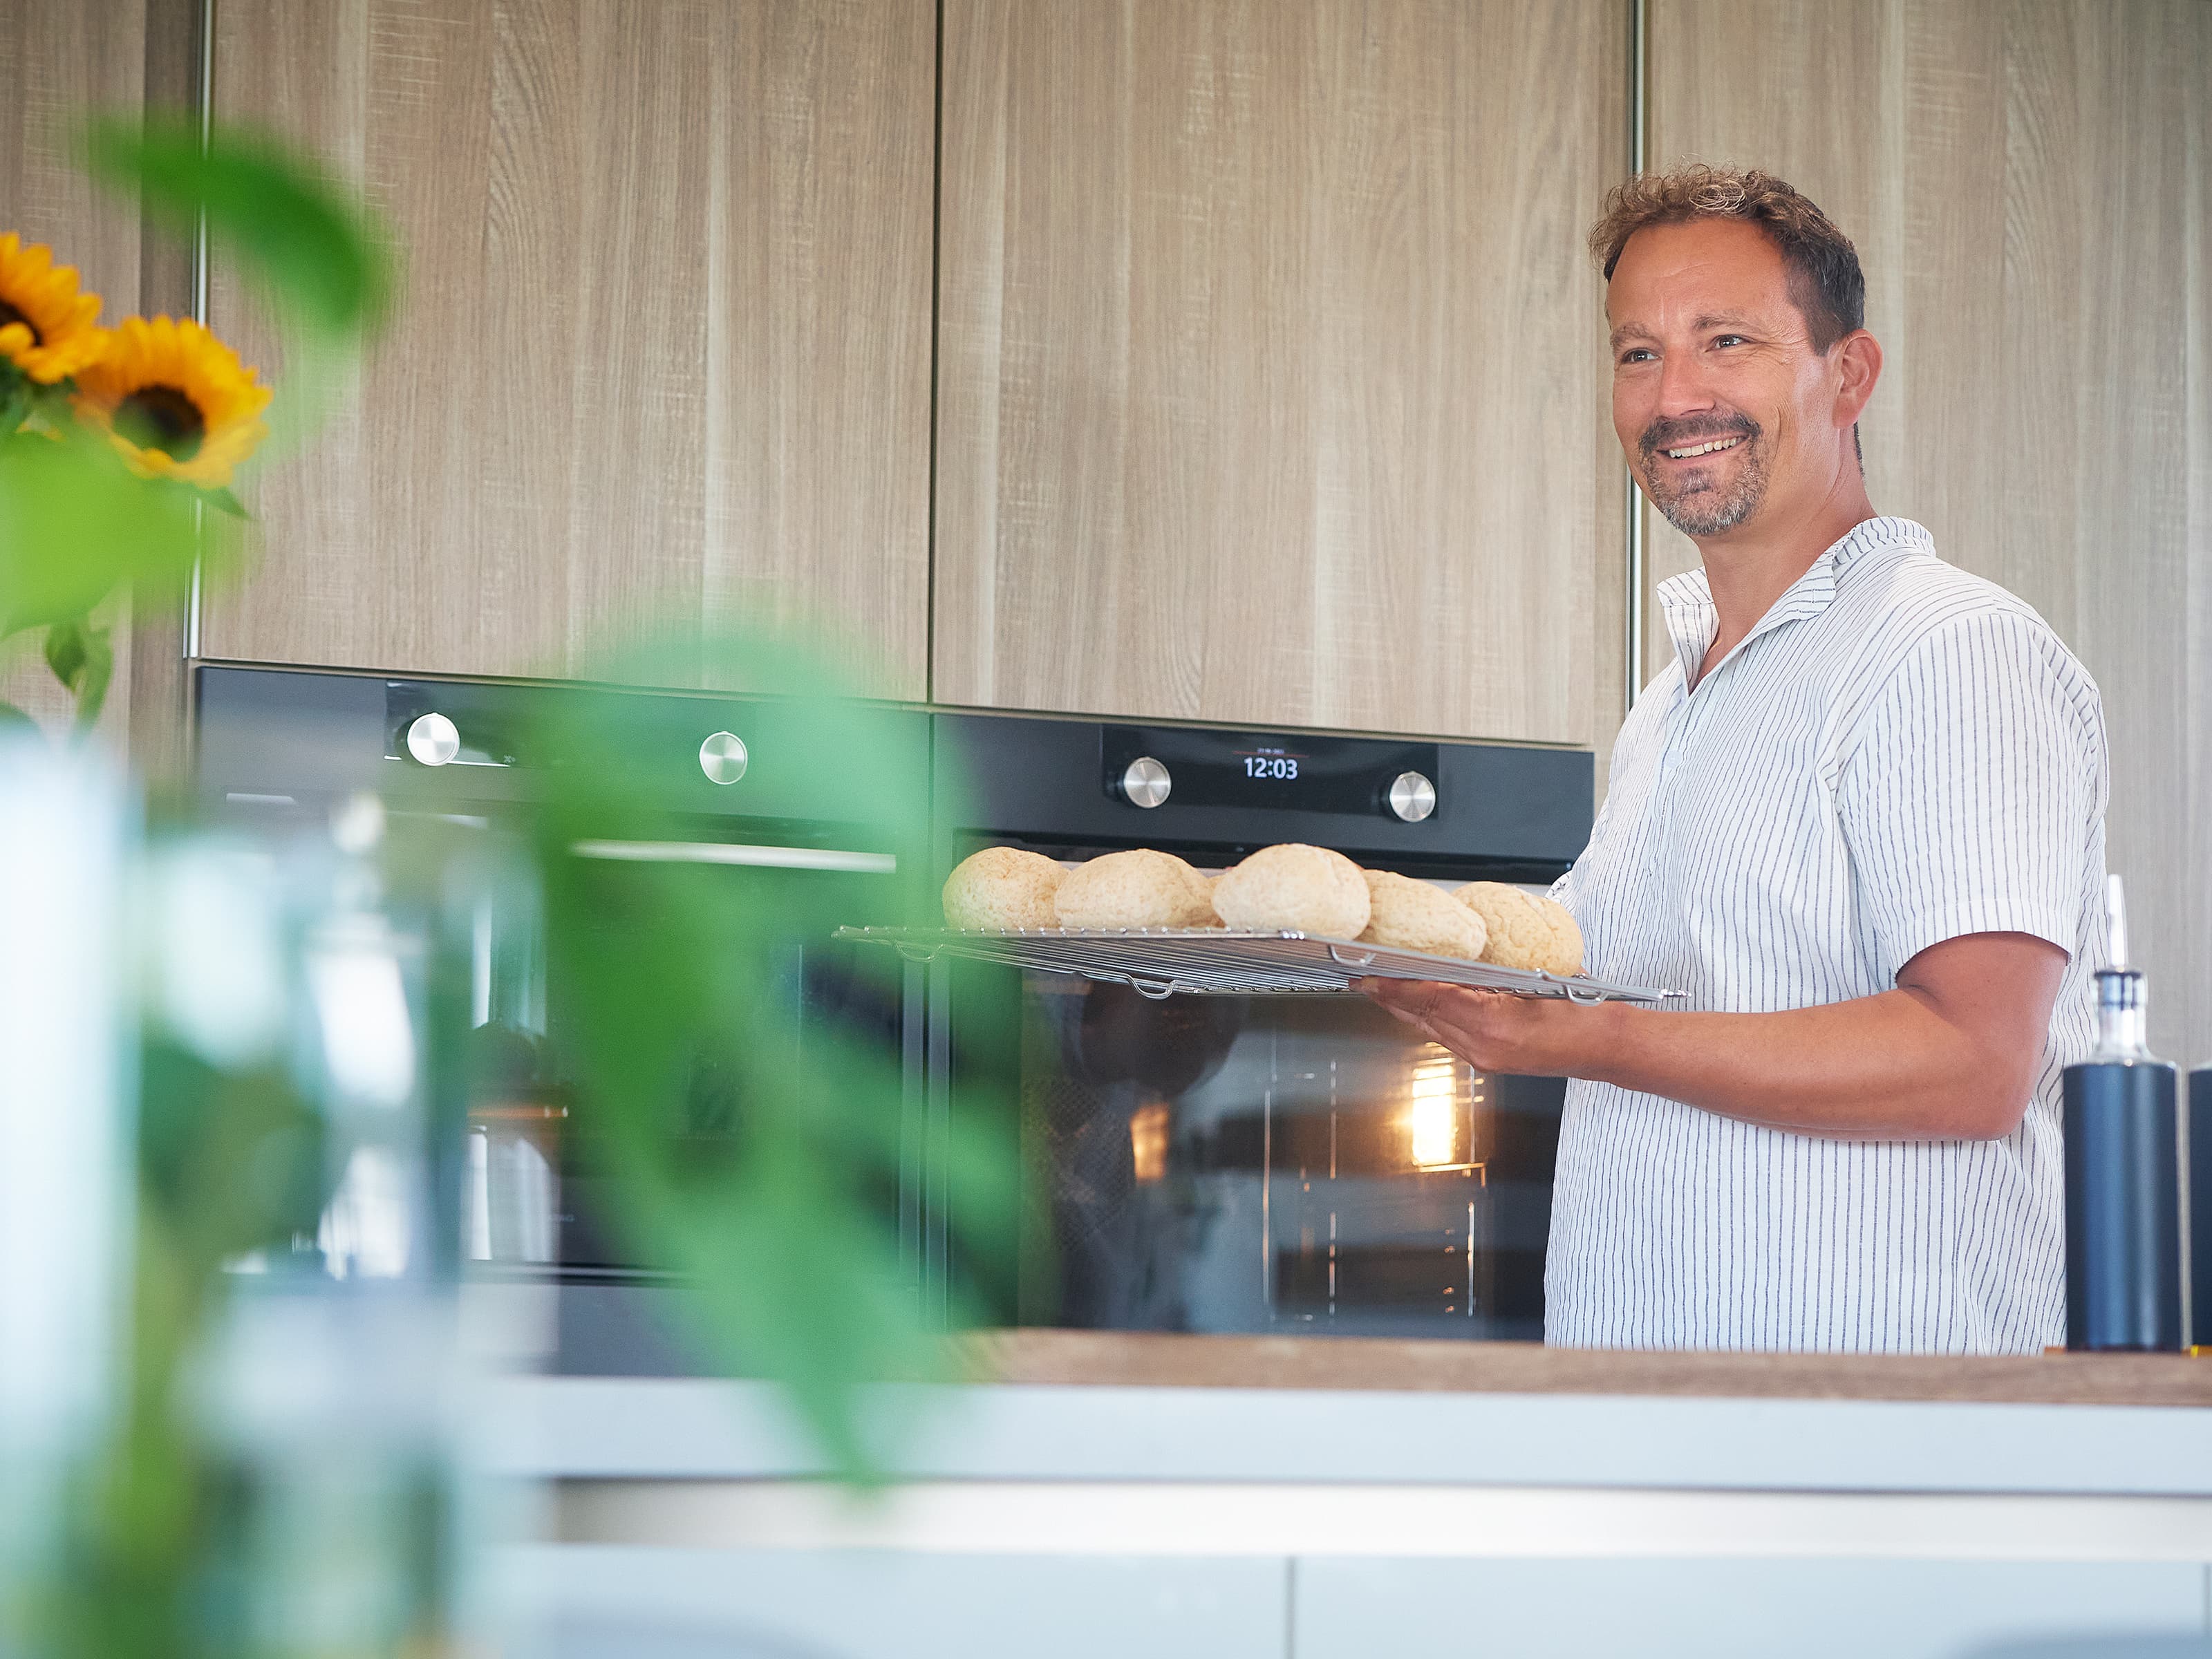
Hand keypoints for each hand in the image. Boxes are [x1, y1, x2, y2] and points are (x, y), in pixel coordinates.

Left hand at [1354, 977, 1619, 1077]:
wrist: (1605, 1046)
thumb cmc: (1582, 1014)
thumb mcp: (1534, 980)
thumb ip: (1491, 974)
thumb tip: (1454, 960)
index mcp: (1493, 1024)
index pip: (1430, 998)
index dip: (1396, 985)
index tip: (1370, 975)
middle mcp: (1483, 1046)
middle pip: (1422, 1016)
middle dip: (1390, 997)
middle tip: (1363, 978)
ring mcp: (1485, 1057)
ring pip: (1431, 1028)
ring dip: (1406, 1007)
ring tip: (1384, 988)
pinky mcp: (1490, 1061)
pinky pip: (1448, 1036)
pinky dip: (1430, 1017)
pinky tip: (1423, 1004)